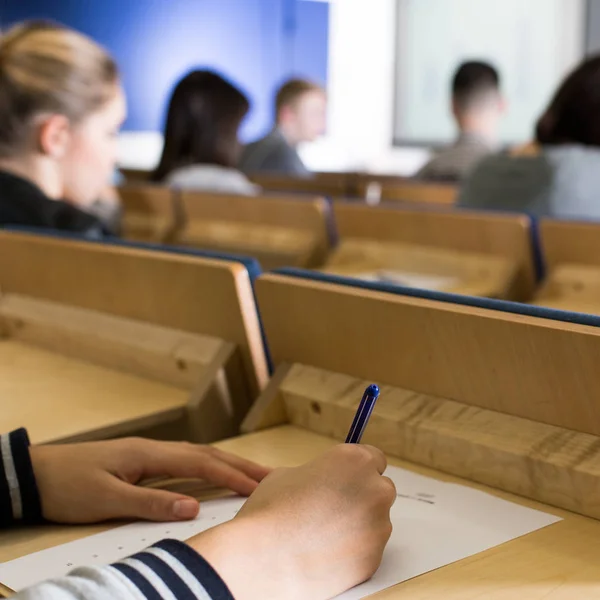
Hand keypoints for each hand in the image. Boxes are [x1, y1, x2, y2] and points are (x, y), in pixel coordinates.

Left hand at [30, 438, 270, 523]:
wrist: (37, 472)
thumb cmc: (69, 486)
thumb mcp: (106, 500)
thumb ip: (150, 503)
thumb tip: (193, 509)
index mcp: (150, 455)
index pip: (201, 464)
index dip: (231, 476)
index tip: (258, 487)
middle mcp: (156, 449)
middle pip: (207, 454)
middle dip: (240, 465)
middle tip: (272, 475)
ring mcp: (151, 453)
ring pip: (199, 455)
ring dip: (228, 464)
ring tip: (253, 474)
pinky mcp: (144, 461)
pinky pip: (187, 462)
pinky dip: (209, 466)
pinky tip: (215, 474)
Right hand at [189, 444, 395, 599]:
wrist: (262, 557)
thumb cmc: (271, 510)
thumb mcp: (289, 473)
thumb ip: (318, 473)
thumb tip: (322, 481)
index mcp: (354, 460)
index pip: (375, 458)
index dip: (358, 469)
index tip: (347, 478)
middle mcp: (374, 489)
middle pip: (380, 489)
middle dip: (361, 496)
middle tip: (332, 508)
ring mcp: (378, 526)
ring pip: (375, 521)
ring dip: (358, 524)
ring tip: (323, 534)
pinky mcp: (374, 558)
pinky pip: (368, 549)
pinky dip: (353, 550)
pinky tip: (325, 551)